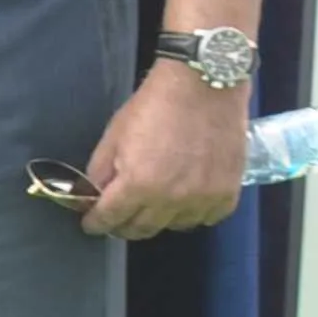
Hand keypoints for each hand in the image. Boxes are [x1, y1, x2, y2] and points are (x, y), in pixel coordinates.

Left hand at [81, 61, 248, 238]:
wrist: (204, 86)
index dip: (96, 223)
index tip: (91, 224)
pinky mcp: (227, 197)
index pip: (111, 218)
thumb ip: (101, 170)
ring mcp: (202, 201)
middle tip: (117, 217)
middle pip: (141, 230)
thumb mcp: (115, 133)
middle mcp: (171, 200)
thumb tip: (90, 194)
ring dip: (158, 219)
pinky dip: (190, 213)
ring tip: (151, 204)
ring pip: (173, 227)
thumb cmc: (154, 104)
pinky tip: (183, 198)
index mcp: (139, 184)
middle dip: (123, 226)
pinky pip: (204, 219)